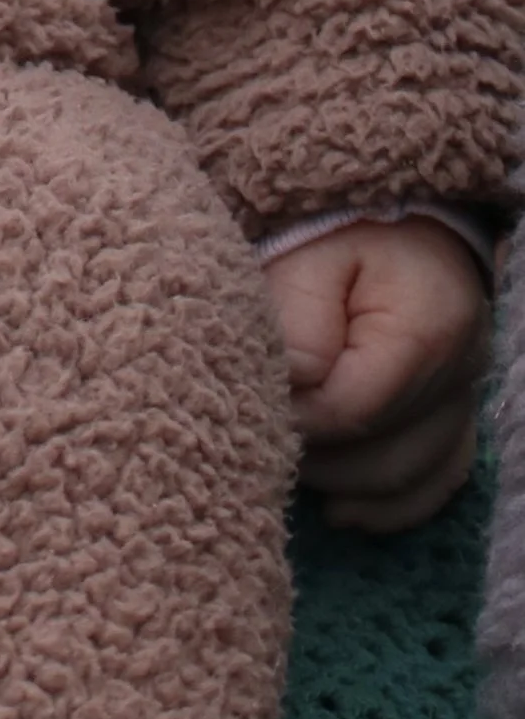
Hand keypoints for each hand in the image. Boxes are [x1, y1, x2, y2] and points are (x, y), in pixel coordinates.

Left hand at [263, 219, 490, 533]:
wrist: (388, 207)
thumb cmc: (338, 225)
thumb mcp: (306, 256)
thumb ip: (296, 324)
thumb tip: (293, 393)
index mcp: (424, 331)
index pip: (352, 411)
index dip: (296, 419)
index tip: (252, 403)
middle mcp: (460, 372)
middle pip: (383, 455)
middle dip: (315, 458)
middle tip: (259, 435)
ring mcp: (464, 395)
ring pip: (409, 478)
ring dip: (344, 484)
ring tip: (288, 465)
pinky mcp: (456, 410)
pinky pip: (436, 478)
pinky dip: (388, 503)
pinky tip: (340, 511)